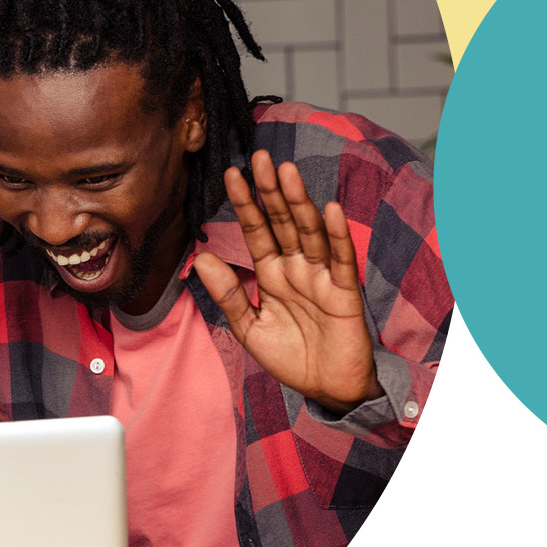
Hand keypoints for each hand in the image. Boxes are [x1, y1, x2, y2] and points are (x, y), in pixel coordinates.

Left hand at [192, 150, 383, 415]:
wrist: (326, 389)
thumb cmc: (291, 357)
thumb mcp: (249, 326)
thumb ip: (228, 294)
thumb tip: (201, 258)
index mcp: (272, 273)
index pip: (256, 231)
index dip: (245, 204)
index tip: (231, 174)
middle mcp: (297, 268)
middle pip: (282, 222)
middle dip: (271, 191)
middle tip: (260, 158)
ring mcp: (322, 277)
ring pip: (309, 232)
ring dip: (299, 202)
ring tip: (286, 172)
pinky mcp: (345, 293)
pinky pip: (341, 260)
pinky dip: (336, 236)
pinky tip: (329, 210)